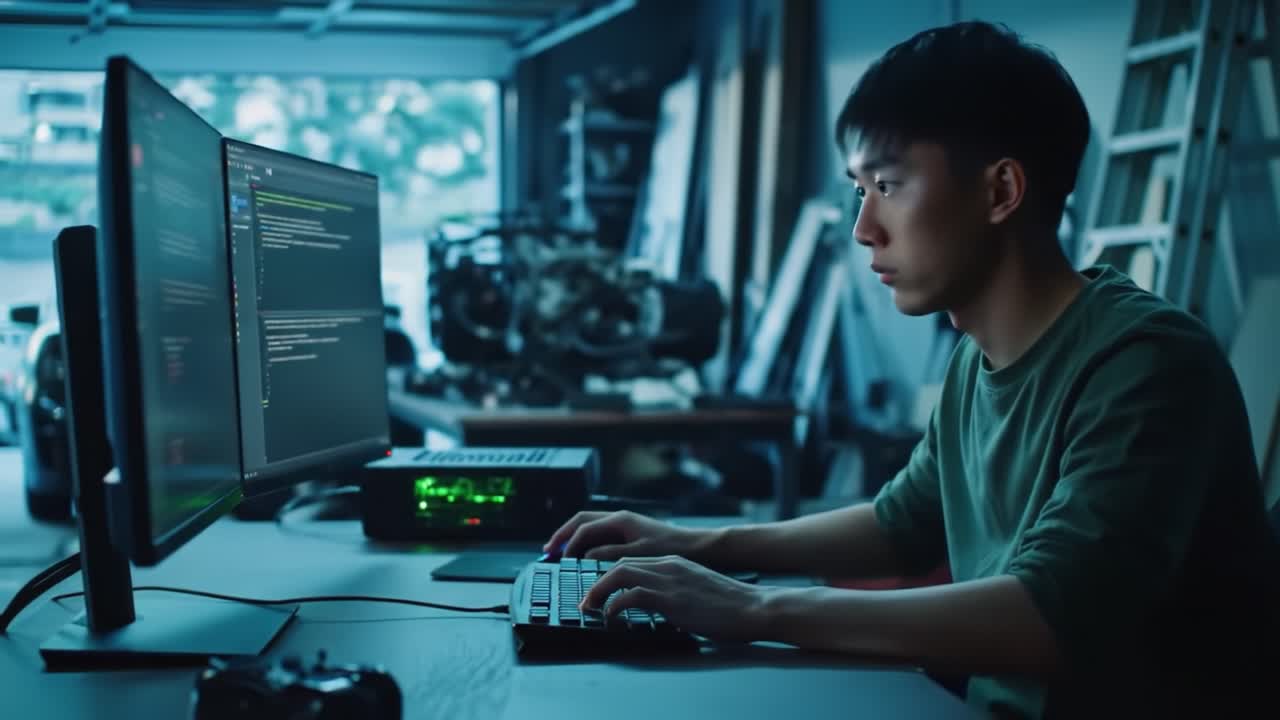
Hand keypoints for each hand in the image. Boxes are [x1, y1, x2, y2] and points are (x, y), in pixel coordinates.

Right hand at [544, 510, 709, 561]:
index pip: (583, 529)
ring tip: (562, 552)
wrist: (697, 547)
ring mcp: (625, 525)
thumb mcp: (637, 554)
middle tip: (549, 550)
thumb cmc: (671, 549)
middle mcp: (620, 519)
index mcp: (620, 521)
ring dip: (574, 537)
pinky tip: (586, 555)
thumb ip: (609, 554)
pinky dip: (587, 542)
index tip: (556, 558)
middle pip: (582, 521)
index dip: (567, 544)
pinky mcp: (631, 533)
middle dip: (563, 534)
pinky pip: (601, 533)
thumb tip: (584, 555)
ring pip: (590, 526)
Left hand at [580, 556, 767, 642]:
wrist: (754, 607)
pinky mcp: (671, 598)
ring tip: (590, 608)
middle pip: (618, 563)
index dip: (608, 574)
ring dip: (599, 591)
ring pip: (619, 573)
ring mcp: (669, 580)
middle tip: (586, 600)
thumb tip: (659, 608)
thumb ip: (675, 592)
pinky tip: (612, 618)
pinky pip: (631, 596)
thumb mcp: (697, 591)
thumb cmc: (730, 605)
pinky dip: (615, 605)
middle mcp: (668, 565)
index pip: (631, 560)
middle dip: (596, 581)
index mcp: (674, 563)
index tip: (596, 589)